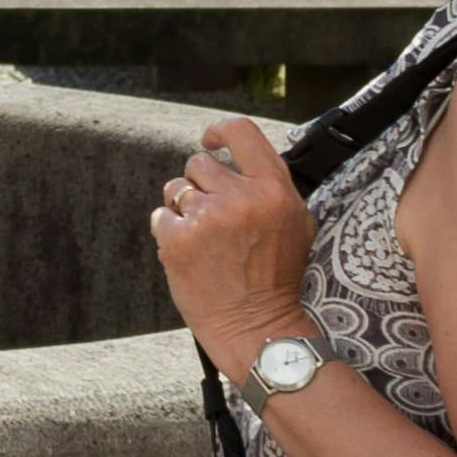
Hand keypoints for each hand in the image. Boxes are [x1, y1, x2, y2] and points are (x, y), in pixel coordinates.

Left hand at [148, 117, 317, 377]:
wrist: (256, 326)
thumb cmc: (276, 278)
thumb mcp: (295, 223)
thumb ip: (270, 186)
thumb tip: (241, 158)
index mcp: (274, 190)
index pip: (241, 132)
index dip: (219, 131)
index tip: (210, 140)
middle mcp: (240, 198)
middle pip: (200, 163)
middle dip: (201, 185)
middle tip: (214, 216)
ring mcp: (206, 218)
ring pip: (176, 188)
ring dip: (183, 208)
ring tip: (203, 238)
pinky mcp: (176, 240)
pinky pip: (161, 216)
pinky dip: (170, 233)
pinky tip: (190, 254)